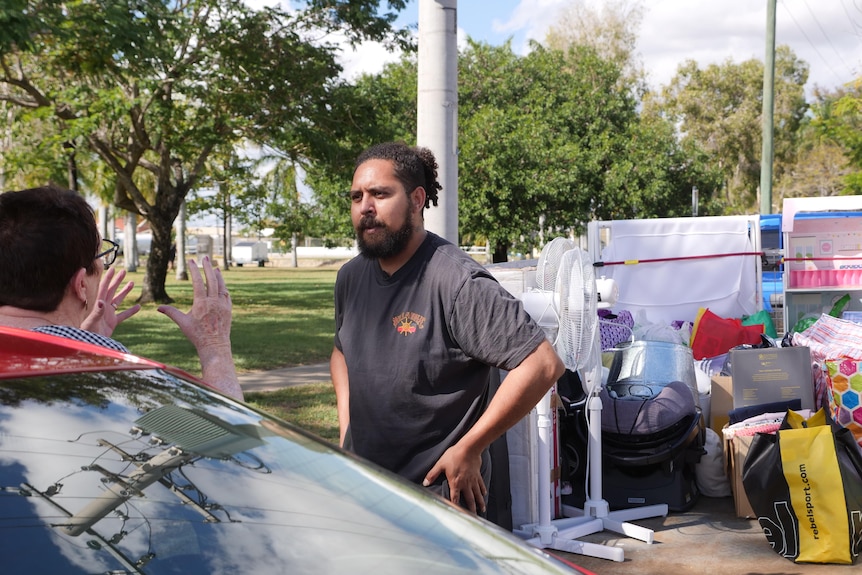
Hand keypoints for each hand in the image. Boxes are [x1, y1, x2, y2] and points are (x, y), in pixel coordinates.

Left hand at [81, 268, 140, 336]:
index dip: (108, 278)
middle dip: (117, 281)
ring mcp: (108, 315)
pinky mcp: (112, 323)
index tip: (112, 269)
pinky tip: (138, 307)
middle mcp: (103, 308)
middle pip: (111, 291)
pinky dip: (131, 311)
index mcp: (98, 305)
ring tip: (131, 283)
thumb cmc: (87, 334)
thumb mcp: (91, 322)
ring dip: (124, 292)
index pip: (104, 288)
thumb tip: (102, 302)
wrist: (89, 345)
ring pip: (118, 300)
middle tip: (123, 272)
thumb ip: (97, 312)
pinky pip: (123, 315)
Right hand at [158, 257, 241, 399]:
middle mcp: (214, 302)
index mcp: (202, 303)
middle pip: (212, 279)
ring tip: (215, 267)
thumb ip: (171, 313)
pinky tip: (221, 284)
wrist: (214, 345)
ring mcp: (223, 305)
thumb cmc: (197, 335)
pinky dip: (223, 287)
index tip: (192, 261)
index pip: (198, 282)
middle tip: (205, 257)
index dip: (195, 270)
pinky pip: (226, 295)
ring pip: (221, 286)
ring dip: (218, 275)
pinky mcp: (229, 309)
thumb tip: (158, 308)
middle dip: (208, 267)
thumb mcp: (183, 323)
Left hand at [423, 443, 486, 513]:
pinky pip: (481, 484)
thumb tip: (425, 483)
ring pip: (477, 494)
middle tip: (473, 517)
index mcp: (455, 483)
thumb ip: (432, 474)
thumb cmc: (454, 455)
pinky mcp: (477, 474)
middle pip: (469, 499)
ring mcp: (473, 480)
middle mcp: (465, 484)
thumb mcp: (440, 464)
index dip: (455, 507)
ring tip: (482, 510)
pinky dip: (483, 490)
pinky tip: (484, 494)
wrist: (469, 448)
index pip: (455, 498)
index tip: (457, 515)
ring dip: (480, 502)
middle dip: (471, 509)